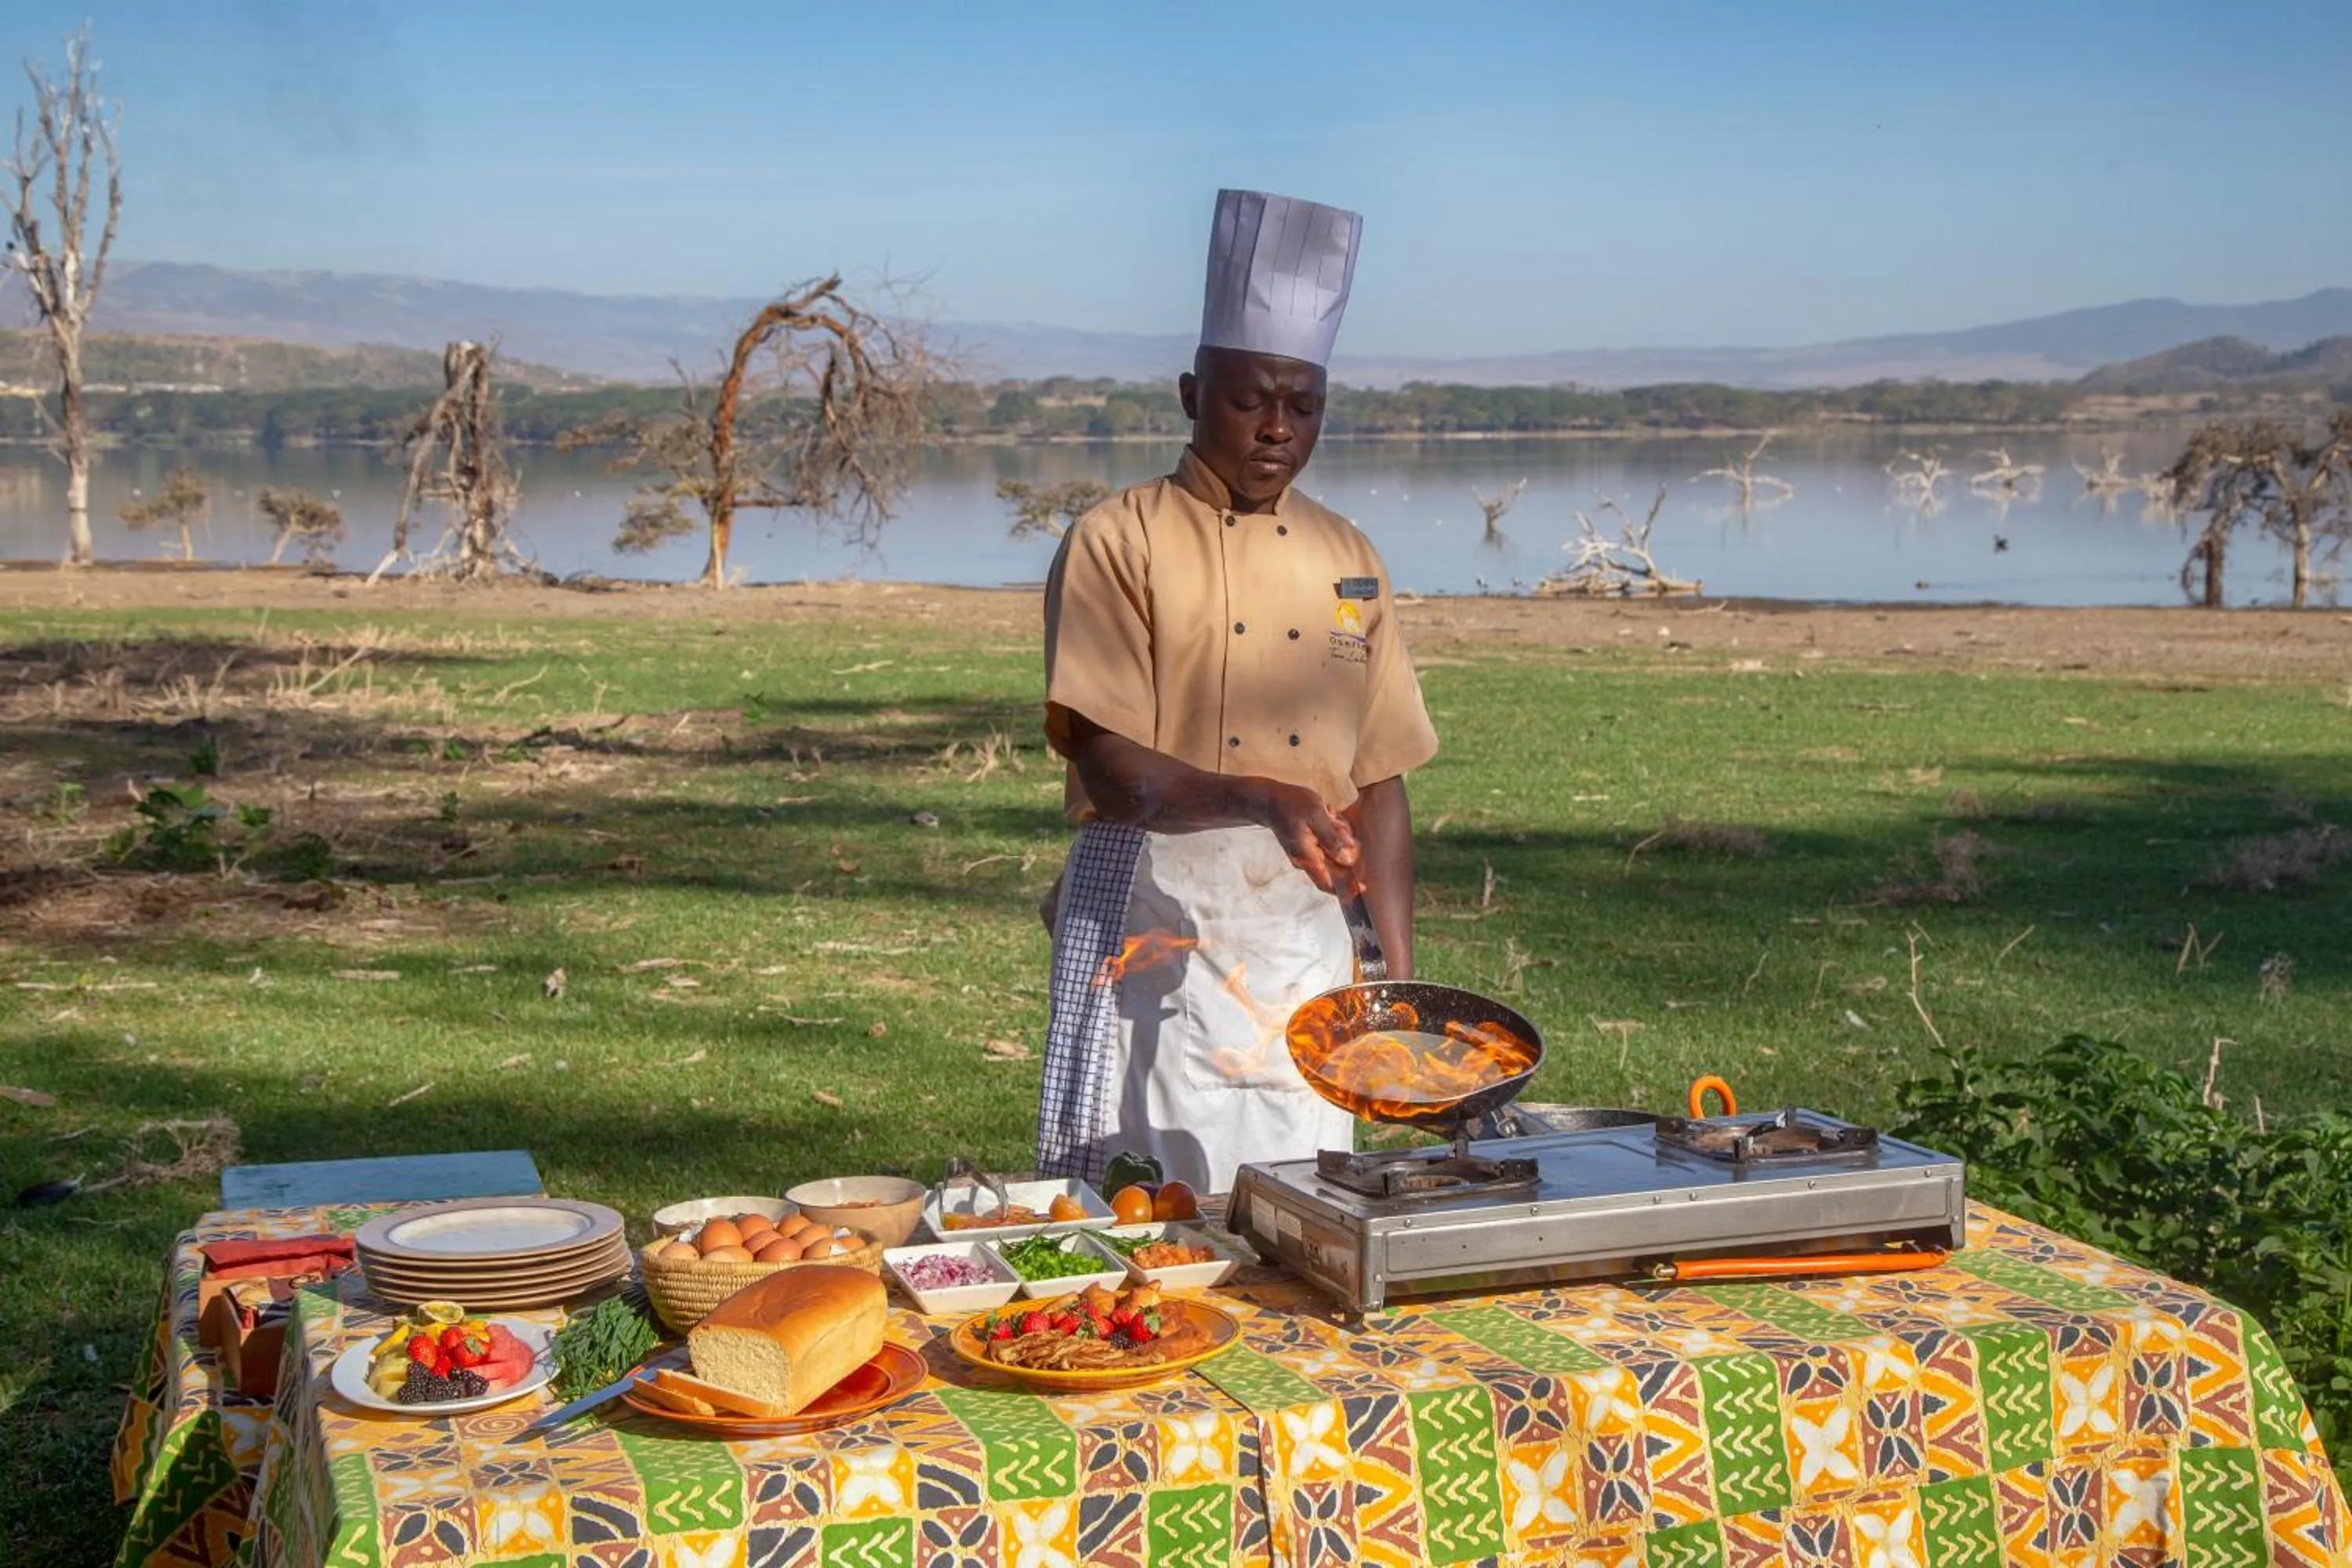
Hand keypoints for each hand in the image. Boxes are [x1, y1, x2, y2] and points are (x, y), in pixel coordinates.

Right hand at [1254, 781, 1362, 896]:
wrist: (1269, 800)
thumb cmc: (1290, 805)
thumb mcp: (1316, 816)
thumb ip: (1331, 839)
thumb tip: (1346, 860)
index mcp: (1307, 856)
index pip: (1327, 884)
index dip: (1346, 889)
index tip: (1363, 887)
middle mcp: (1305, 860)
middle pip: (1336, 865)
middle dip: (1344, 845)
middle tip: (1337, 823)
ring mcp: (1306, 854)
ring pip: (1333, 852)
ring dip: (1338, 834)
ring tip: (1329, 816)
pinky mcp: (1308, 846)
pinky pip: (1327, 844)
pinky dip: (1332, 831)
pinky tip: (1326, 816)